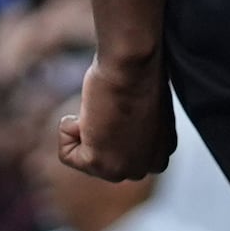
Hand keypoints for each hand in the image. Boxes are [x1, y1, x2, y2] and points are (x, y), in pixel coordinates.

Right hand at [58, 54, 175, 181]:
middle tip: (110, 108)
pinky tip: (90, 111)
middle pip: (101, 160)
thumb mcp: (142, 108)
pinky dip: (67, 130)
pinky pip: (66, 154)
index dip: (111, 130)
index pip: (124, 154)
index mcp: (163, 151)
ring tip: (103, 109)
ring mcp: (126, 168)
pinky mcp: (100, 162)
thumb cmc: (136, 72)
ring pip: (82, 158)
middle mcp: (148, 166)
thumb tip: (114, 132)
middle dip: (96, 135)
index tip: (120, 109)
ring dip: (82, 130)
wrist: (132, 62)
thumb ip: (133, 129)